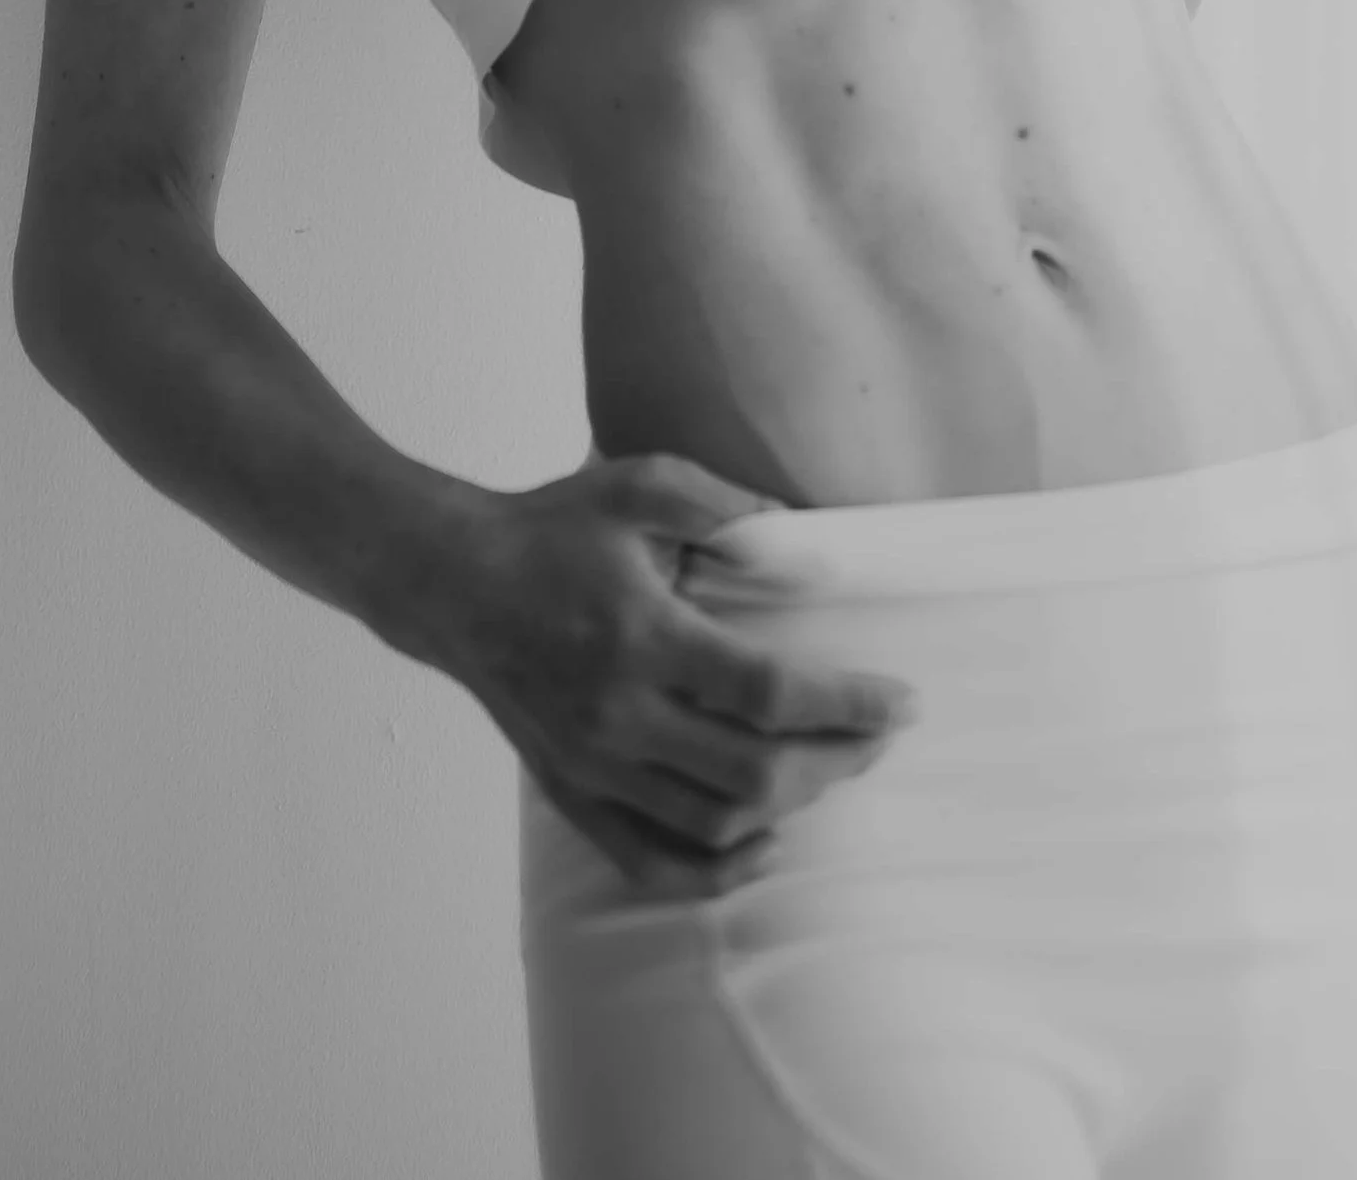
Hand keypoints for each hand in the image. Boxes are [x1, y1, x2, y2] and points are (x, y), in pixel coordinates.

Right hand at [428, 450, 918, 897]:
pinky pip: (648, 861)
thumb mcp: (643, 486)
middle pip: (752, 773)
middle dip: (835, 760)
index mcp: (644, 637)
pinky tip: (763, 843)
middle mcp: (619, 716)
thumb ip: (729, 508)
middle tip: (878, 737)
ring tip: (832, 771)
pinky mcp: (570, 793)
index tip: (901, 703)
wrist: (454, 582)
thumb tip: (807, 539)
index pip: (768, 693)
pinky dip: (714, 869)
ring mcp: (591, 767)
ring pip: (710, 826)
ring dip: (788, 809)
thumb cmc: (555, 528)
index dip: (846, 705)